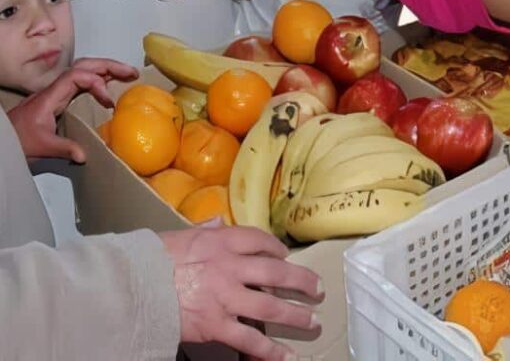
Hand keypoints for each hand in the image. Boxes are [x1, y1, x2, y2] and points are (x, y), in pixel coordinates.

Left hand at [8, 59, 135, 162]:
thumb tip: (85, 155)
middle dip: (109, 66)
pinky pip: (82, 81)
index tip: (108, 101)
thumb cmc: (19, 141)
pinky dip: (99, 79)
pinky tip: (110, 84)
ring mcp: (58, 92)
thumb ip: (64, 148)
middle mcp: (55, 89)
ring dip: (105, 69)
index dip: (96, 83)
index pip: (77, 77)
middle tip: (132, 73)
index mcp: (50, 96)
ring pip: (83, 70)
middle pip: (83, 66)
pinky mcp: (60, 98)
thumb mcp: (42, 147)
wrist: (4, 140)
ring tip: (127, 75)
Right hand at [161, 225, 321, 360]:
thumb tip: (216, 222)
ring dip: (296, 316)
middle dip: (302, 283)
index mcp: (222, 242)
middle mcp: (230, 268)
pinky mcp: (216, 325)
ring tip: (312, 321)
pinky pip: (250, 340)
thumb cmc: (152, 260)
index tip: (285, 256)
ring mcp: (226, 298)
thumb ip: (204, 231)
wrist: (130, 287)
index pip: (260, 241)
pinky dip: (270, 350)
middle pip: (277, 274)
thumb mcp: (180, 235)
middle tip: (318, 289)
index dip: (277, 249)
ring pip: (271, 308)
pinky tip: (286, 356)